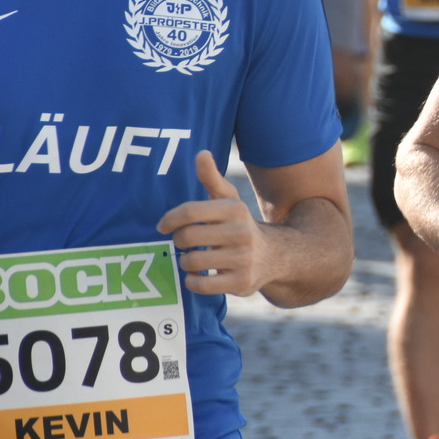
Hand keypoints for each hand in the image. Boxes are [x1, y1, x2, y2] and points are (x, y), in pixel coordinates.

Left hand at [157, 151, 278, 296]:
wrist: (276, 255)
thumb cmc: (240, 225)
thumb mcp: (230, 201)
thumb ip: (212, 178)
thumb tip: (201, 153)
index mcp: (235, 209)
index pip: (190, 211)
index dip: (170, 219)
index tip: (163, 226)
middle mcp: (241, 233)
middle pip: (187, 237)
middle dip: (179, 241)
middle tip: (186, 242)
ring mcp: (242, 259)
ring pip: (192, 261)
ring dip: (186, 261)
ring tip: (195, 258)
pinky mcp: (241, 283)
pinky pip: (200, 285)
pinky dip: (193, 281)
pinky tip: (200, 275)